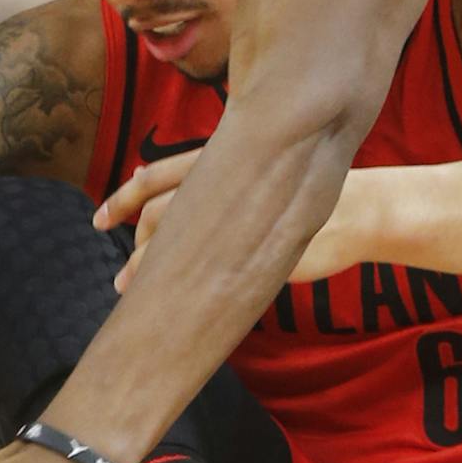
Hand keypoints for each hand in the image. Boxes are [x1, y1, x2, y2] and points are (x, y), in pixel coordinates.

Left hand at [97, 152, 371, 291]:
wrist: (360, 210)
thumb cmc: (313, 190)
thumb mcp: (261, 175)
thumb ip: (225, 179)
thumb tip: (188, 194)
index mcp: (220, 161)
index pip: (157, 175)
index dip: (124, 195)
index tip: (101, 217)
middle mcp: (221, 187)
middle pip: (156, 210)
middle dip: (126, 233)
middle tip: (111, 256)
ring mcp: (234, 222)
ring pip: (172, 243)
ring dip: (142, 267)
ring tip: (127, 285)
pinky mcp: (249, 255)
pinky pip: (199, 272)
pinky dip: (172, 286)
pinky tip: (164, 301)